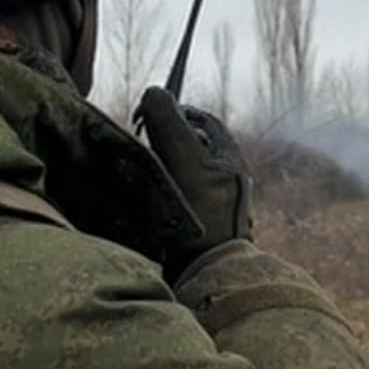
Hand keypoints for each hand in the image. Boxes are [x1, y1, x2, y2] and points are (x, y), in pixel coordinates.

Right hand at [136, 87, 252, 276]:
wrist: (208, 275)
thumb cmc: (201, 217)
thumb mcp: (184, 161)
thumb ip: (169, 124)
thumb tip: (154, 93)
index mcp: (228, 155)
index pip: (196, 118)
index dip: (169, 112)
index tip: (143, 121)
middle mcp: (224, 174)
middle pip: (186, 142)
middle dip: (160, 140)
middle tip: (140, 147)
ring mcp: (212, 199)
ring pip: (177, 168)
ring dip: (156, 166)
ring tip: (141, 175)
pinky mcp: (198, 222)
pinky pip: (174, 194)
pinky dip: (157, 190)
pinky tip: (144, 200)